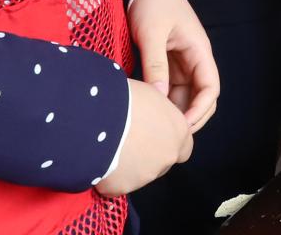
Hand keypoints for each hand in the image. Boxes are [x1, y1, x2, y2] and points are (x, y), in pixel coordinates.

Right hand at [95, 78, 192, 196]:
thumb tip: (153, 113)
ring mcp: (146, 175)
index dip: (169, 141)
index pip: (184, 145)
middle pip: (163, 162)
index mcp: (179, 131)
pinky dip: (110, 175)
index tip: (154, 135)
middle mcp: (168, 156)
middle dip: (149, 156)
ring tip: (110, 146)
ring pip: (140, 174)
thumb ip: (159, 111)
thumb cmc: (124, 98)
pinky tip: (98, 158)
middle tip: (129, 141)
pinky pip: (116, 184)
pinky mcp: (123, 188)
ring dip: (130, 165)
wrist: (96, 118)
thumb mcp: (149, 94)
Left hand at [128, 0, 219, 131]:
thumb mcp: (152, 34)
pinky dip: (164, 103)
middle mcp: (194, 61)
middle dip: (190, 117)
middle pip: (201, 97)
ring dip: (175, 112)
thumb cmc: (153, 4)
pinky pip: (171, 89)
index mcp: (199, 52)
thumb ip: (155, 65)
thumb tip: (159, 99)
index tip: (182, 126)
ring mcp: (181, 64)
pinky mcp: (168, 64)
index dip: (200, 110)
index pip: (210, 88)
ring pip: (185, 96)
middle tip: (169, 135)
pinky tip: (151, 113)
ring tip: (157, 127)